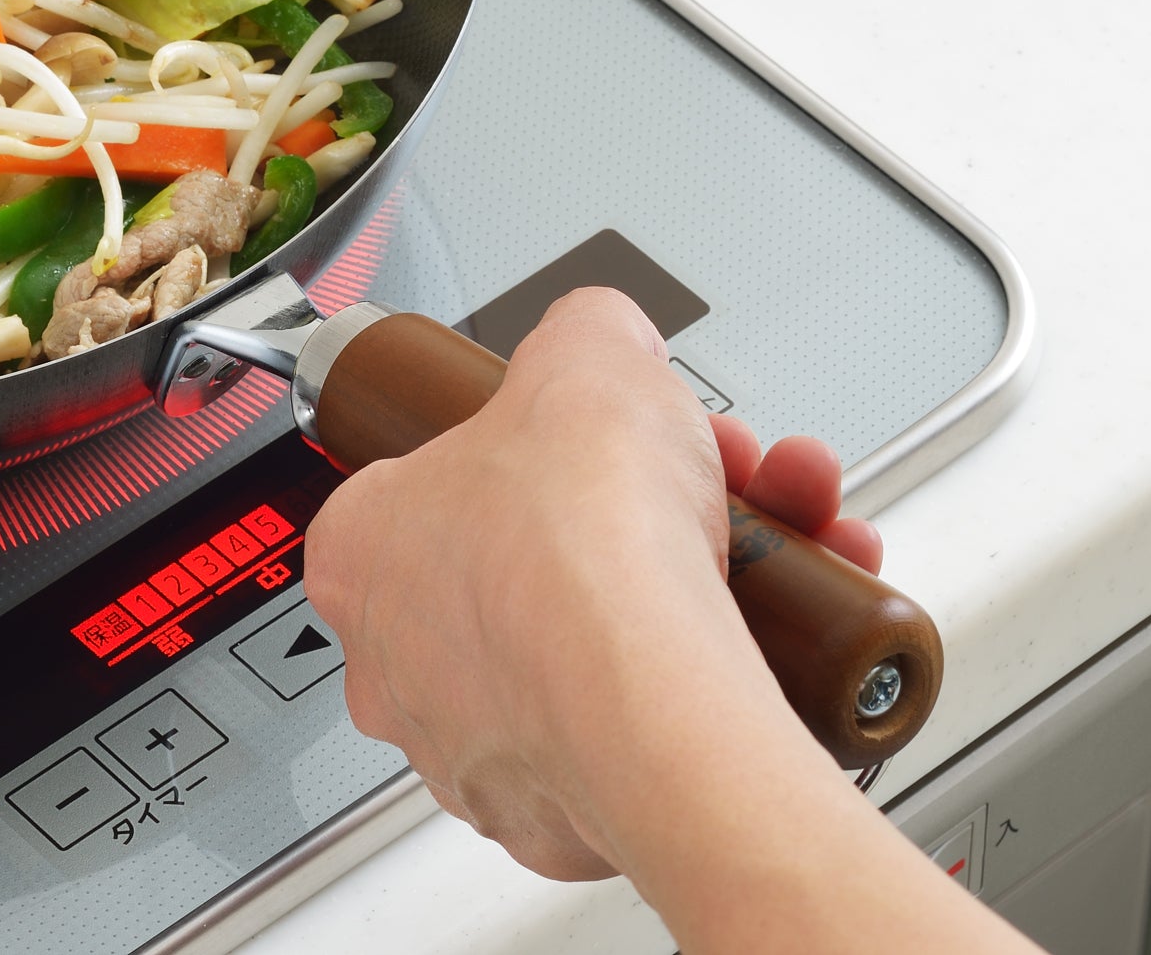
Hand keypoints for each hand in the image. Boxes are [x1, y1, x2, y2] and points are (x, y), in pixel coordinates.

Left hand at [305, 286, 876, 880]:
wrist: (650, 703)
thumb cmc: (579, 553)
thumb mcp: (590, 358)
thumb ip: (589, 332)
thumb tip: (604, 334)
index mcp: (365, 552)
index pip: (428, 482)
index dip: (534, 446)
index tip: (592, 437)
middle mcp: (401, 666)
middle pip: (534, 562)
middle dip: (643, 510)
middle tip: (713, 478)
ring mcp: (480, 750)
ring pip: (598, 649)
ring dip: (704, 582)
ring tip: (784, 531)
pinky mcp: (565, 819)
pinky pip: (646, 732)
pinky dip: (717, 681)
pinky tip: (780, 632)